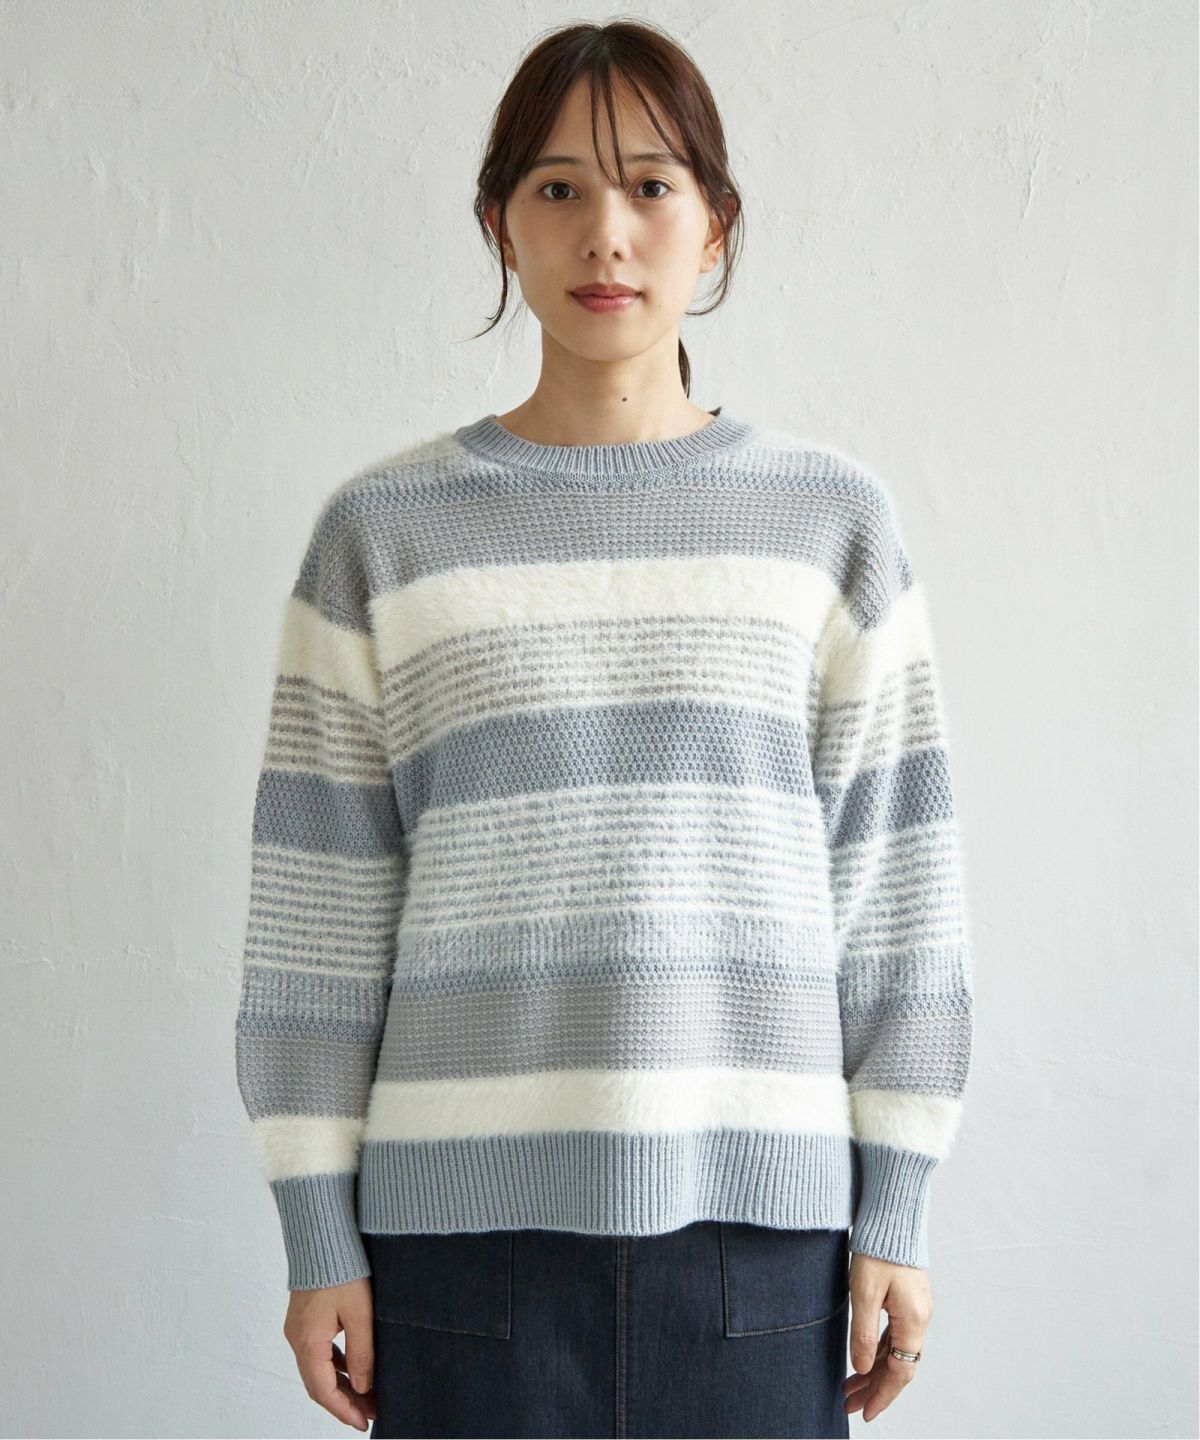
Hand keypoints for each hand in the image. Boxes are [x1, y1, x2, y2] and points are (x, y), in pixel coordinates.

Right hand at [283, 1276, 376, 1431]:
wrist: (322, 1237)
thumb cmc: (342, 1268)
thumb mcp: (360, 1312)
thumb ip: (362, 1353)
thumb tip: (364, 1387)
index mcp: (308, 1342)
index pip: (324, 1391)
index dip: (344, 1411)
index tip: (364, 1424)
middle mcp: (297, 1339)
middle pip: (318, 1384)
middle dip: (344, 1402)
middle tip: (371, 1413)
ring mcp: (298, 1330)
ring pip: (317, 1370)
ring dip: (340, 1385)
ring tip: (368, 1395)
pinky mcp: (303, 1320)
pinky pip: (317, 1353)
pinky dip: (335, 1366)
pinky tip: (353, 1368)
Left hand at [842, 1250, 932, 1422]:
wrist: (891, 1215)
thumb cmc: (878, 1248)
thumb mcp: (864, 1292)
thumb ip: (862, 1333)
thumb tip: (860, 1367)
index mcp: (913, 1320)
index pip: (900, 1372)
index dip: (882, 1395)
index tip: (865, 1412)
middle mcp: (919, 1318)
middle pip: (898, 1365)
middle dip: (874, 1387)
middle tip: (849, 1403)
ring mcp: (914, 1309)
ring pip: (895, 1351)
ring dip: (874, 1370)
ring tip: (850, 1386)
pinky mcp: (907, 1299)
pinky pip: (894, 1336)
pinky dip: (878, 1350)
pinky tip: (863, 1358)